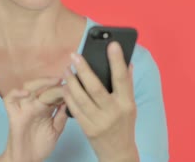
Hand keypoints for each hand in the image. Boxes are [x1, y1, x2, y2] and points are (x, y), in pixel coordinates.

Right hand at [0, 77, 68, 161]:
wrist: (27, 160)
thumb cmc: (40, 146)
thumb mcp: (56, 130)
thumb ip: (61, 116)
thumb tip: (69, 100)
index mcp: (45, 108)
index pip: (53, 92)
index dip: (62, 88)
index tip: (73, 84)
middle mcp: (33, 105)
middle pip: (41, 87)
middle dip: (53, 82)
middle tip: (64, 80)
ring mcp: (23, 109)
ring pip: (27, 87)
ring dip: (40, 83)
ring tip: (53, 82)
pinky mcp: (13, 115)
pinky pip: (9, 99)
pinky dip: (15, 93)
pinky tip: (26, 93)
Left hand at [63, 41, 138, 161]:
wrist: (118, 153)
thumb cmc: (124, 124)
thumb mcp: (130, 106)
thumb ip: (127, 85)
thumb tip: (127, 62)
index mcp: (126, 104)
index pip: (122, 79)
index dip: (117, 61)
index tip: (112, 44)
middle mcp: (113, 112)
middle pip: (96, 88)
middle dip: (84, 69)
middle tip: (75, 55)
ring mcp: (99, 122)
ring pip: (81, 98)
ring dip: (71, 81)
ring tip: (67, 69)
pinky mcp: (87, 129)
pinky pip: (74, 109)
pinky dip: (68, 96)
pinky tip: (64, 86)